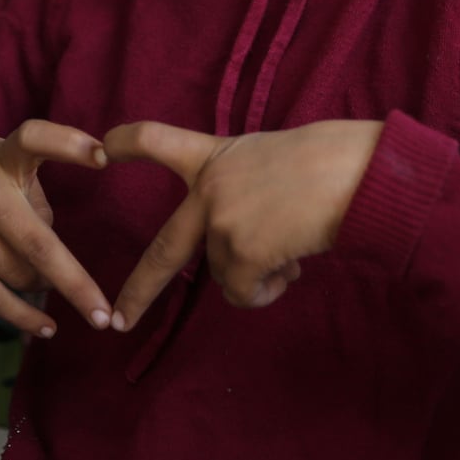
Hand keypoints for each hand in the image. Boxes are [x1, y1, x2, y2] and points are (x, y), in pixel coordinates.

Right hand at [0, 120, 112, 337]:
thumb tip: (58, 257)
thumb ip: (34, 197)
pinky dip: (21, 315)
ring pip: (18, 273)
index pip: (34, 138)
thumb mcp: (3, 161)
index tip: (104, 156)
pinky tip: (47, 327)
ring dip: (45, 285)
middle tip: (104, 314)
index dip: (68, 144)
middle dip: (75, 283)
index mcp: (3, 156)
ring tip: (54, 283)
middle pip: (36, 241)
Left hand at [102, 120, 382, 330]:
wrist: (357, 172)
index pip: (159, 139)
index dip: (128, 143)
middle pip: (165, 251)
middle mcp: (209, 189)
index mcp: (216, 155)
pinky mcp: (240, 252)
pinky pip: (244, 294)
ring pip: (227, 278)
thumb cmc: (334, 160)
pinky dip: (268, 290)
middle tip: (119, 319)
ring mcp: (221, 222)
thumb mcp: (273, 158)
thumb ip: (245, 190)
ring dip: (260, 274)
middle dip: (140, 291)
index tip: (102, 146)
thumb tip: (244, 251)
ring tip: (293, 246)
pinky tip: (292, 263)